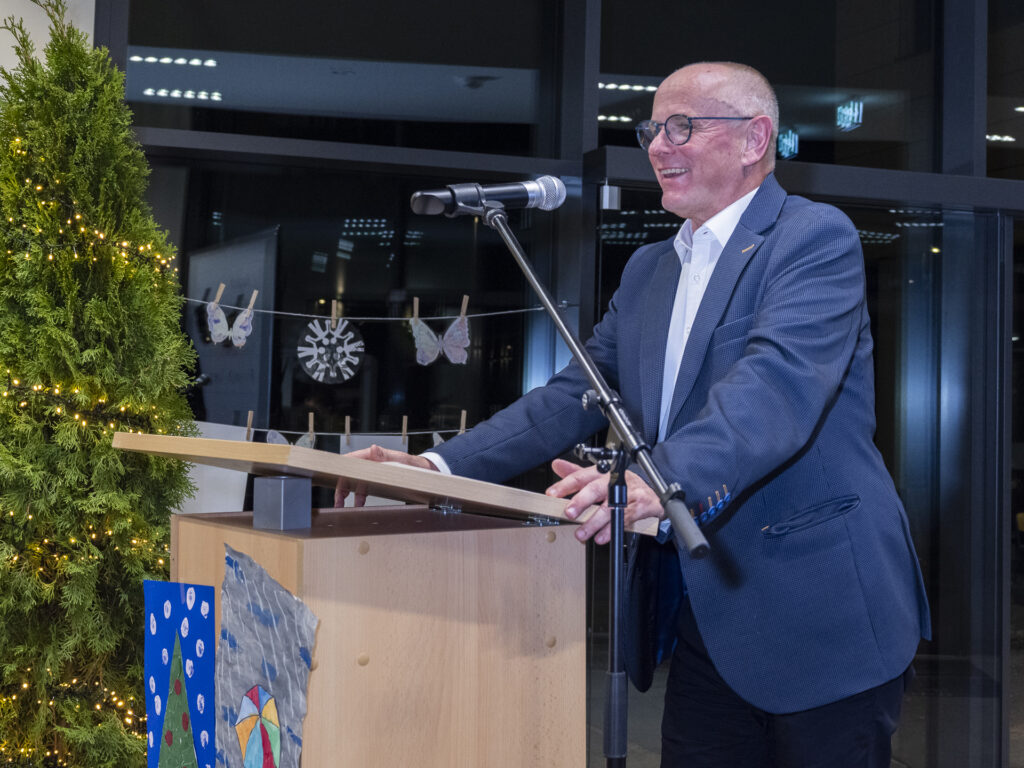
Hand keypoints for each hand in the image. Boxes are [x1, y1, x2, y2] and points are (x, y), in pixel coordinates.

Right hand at [334, 445, 437, 506]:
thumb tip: (373, 448)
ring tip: (341, 505)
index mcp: (374, 456)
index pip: (352, 459)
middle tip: (337, 499)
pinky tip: (357, 505)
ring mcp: (372, 472)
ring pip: (353, 482)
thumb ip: (387, 455)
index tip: (331, 474)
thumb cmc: (414, 465)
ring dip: (346, 493)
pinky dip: (358, 497)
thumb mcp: (402, 460)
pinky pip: (362, 489)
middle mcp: (370, 463)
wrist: (425, 472)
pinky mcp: (375, 481)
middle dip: (341, 485)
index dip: (340, 466)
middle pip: (349, 473)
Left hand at [545, 457, 663, 544]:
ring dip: (593, 523)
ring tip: (581, 533)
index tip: (552, 493)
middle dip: (581, 501)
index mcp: (602, 472)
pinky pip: (623, 520)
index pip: (581, 476)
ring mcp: (627, 494)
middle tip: (569, 513)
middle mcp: (614, 481)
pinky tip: (601, 537)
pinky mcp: (638, 507)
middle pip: (595, 489)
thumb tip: (557, 465)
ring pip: (608, 508)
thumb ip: (577, 472)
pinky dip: (610, 530)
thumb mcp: (600, 476)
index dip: (565, 485)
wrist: (652, 495)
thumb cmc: (623, 485)